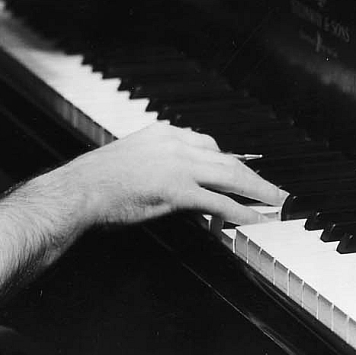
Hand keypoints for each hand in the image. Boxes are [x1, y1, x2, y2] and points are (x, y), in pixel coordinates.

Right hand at [63, 122, 286, 226]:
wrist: (78, 190)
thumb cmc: (96, 182)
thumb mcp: (131, 160)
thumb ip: (155, 164)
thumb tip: (168, 180)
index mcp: (162, 133)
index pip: (208, 144)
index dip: (230, 160)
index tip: (244, 170)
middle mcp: (175, 144)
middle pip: (226, 158)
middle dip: (254, 175)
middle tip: (275, 188)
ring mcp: (178, 166)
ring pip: (230, 176)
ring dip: (258, 191)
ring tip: (277, 202)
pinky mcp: (177, 190)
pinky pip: (219, 202)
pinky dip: (242, 212)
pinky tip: (256, 220)